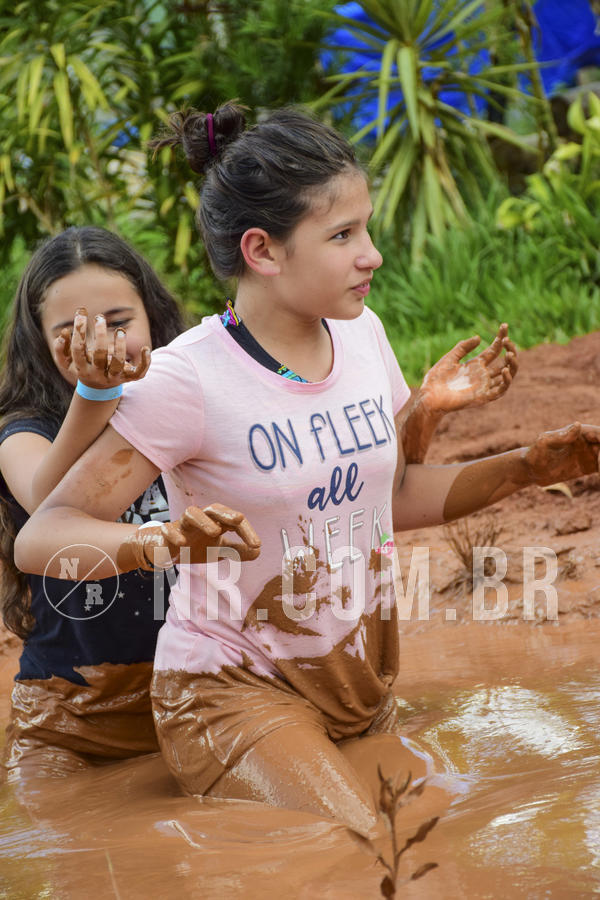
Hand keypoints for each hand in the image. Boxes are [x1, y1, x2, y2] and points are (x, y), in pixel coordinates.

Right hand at [54, 307, 149, 388]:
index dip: (79, 330)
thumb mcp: (68, 362)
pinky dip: (145, 361)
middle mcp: (98, 374)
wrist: (99, 389)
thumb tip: (63, 332)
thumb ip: (62, 348)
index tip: (81, 312)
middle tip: (99, 317)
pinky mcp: (128, 378)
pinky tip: (145, 348)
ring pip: (119, 362)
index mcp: (81, 368)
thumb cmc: (83, 367)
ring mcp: (114, 377)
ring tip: (120, 330)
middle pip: (99, 354)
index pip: (78, 349)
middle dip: (100, 334)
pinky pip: (139, 373)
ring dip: (120, 345)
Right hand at [120, 503, 260, 569]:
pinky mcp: (167, 534)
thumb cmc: (196, 546)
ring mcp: (183, 525)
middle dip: (226, 513)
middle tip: (239, 520)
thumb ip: (238, 551)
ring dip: (203, 520)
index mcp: (215, 523)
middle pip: (213, 509)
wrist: (167, 550)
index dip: (247, 532)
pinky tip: (183, 542)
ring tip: (215, 532)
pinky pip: (168, 529)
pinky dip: (174, 533)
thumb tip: (258, 552)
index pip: (233, 522)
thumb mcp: (219, 550)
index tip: (257, 545)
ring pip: (191, 513)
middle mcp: (201, 520)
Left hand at [419, 324, 516, 413]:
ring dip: (512, 364)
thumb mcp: (450, 358)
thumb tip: (479, 337)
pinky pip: (500, 390)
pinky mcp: (483, 397)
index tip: (504, 325)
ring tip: (510, 354)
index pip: (494, 350)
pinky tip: (505, 370)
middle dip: (509, 349)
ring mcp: (484, 386)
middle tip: (507, 340)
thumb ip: (463, 348)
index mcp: (476, 365)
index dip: (500, 338)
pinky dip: (506, 381)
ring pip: (507, 375)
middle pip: (504, 361)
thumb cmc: (436, 379)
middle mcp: (483, 375)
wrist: (430, 397)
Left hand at [521, 422, 599, 486]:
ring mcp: (589, 454)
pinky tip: (599, 479)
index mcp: (578, 432)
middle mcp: (587, 441)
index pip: (598, 433)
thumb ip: (560, 436)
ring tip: (596, 470)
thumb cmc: (534, 454)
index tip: (597, 457)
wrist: (531, 471)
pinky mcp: (589, 466)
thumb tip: (578, 425)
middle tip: (597, 466)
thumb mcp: (545, 444)